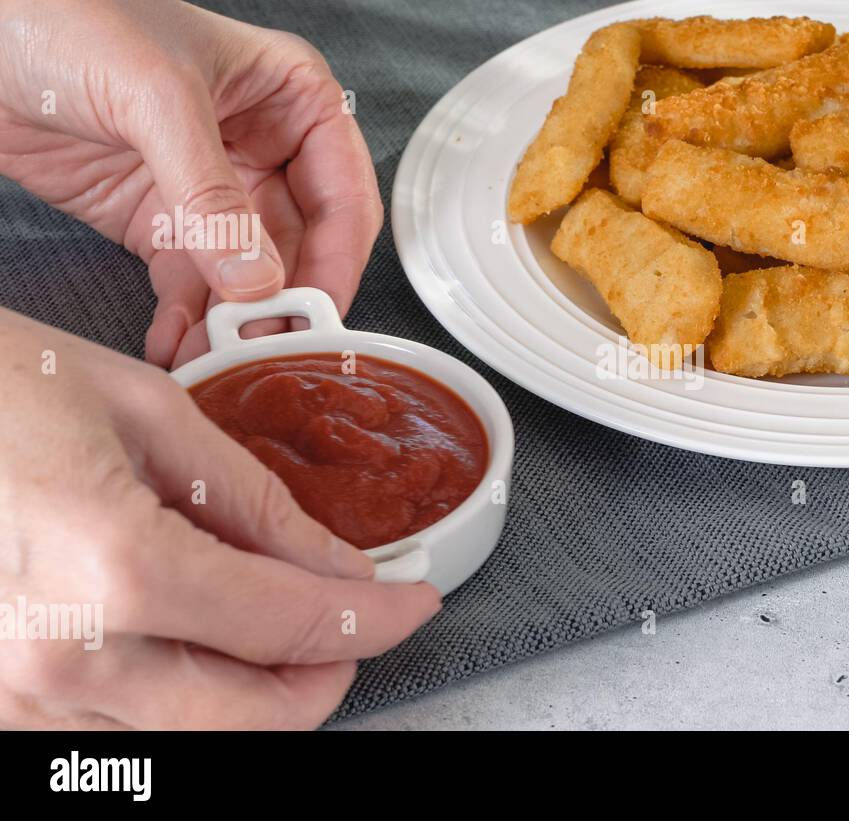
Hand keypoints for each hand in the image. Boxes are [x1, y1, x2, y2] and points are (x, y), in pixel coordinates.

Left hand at [0, 0, 382, 367]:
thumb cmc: (69, 15)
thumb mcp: (157, 96)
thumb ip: (211, 192)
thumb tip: (257, 278)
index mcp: (291, 98)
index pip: (343, 194)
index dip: (338, 259)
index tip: (318, 312)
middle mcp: (262, 147)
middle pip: (300, 247)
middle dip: (283, 302)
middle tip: (267, 346)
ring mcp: (212, 189)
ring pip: (247, 276)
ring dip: (233, 322)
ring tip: (217, 356)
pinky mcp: (160, 221)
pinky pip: (189, 284)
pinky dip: (185, 320)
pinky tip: (175, 342)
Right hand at [0, 309, 439, 728]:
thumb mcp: (145, 414)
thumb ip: (256, 502)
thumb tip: (337, 561)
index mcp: (115, 571)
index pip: (294, 627)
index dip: (376, 620)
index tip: (412, 603)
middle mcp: (64, 661)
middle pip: (256, 719)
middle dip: (326, 674)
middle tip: (353, 621)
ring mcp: (17, 700)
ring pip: (193, 739)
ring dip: (256, 693)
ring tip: (274, 622)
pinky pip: (118, 736)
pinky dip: (179, 698)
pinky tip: (191, 640)